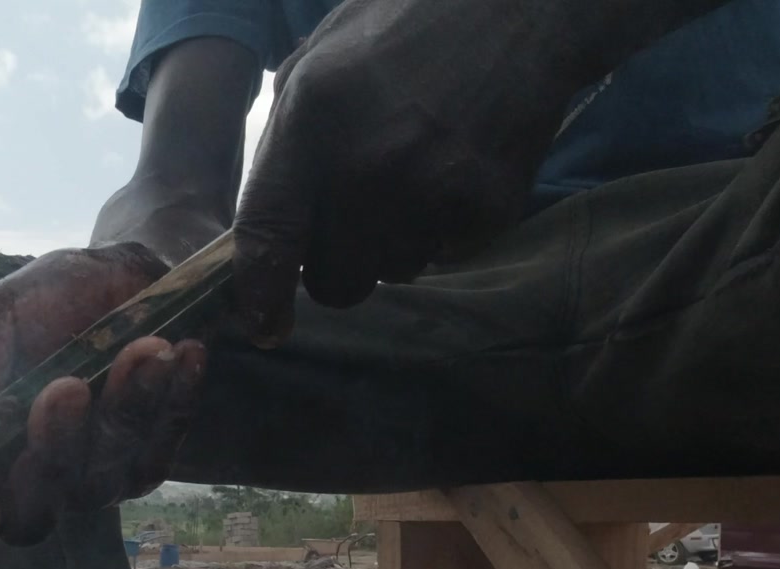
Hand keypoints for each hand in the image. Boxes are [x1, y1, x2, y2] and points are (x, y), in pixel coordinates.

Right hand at [0, 243, 207, 557]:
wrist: (116, 273)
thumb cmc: (40, 302)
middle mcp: (30, 482)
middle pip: (33, 516)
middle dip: (52, 452)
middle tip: (68, 385)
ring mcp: (89, 480)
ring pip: (100, 482)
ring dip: (122, 412)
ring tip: (143, 347)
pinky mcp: (142, 462)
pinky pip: (157, 456)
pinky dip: (172, 407)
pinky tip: (182, 355)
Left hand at [233, 0, 587, 339]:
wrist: (520, 9)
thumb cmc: (404, 31)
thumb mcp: (317, 63)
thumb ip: (285, 148)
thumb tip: (263, 233)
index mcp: (313, 121)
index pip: (269, 235)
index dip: (260, 292)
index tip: (262, 326)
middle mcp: (369, 165)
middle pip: (333, 281)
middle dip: (337, 262)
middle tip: (356, 216)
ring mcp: (434, 191)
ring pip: (391, 272)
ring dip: (393, 242)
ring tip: (415, 172)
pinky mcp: (488, 208)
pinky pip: (444, 255)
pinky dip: (442, 229)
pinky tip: (452, 171)